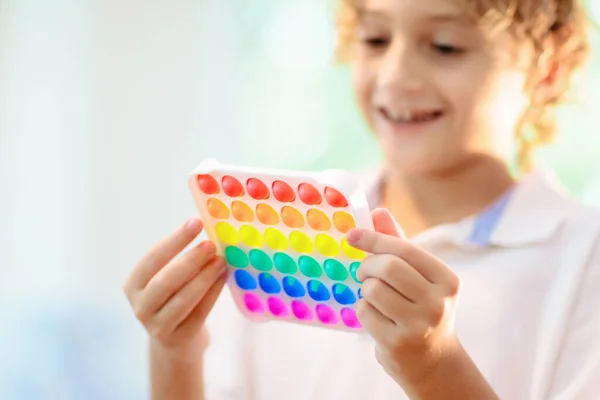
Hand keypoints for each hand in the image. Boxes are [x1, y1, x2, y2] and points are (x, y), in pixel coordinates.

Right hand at [123, 218, 226, 362]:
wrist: (175, 342)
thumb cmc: (174, 298)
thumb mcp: (169, 278)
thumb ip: (182, 260)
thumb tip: (208, 231)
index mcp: (134, 284)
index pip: (153, 258)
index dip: (175, 240)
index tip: (196, 222)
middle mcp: (140, 306)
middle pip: (165, 281)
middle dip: (190, 260)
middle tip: (211, 244)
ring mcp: (157, 326)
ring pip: (182, 299)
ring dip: (204, 277)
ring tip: (221, 261)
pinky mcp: (177, 339)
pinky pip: (198, 313)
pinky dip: (213, 293)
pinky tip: (223, 277)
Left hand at [346, 208, 460, 383]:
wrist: (434, 362)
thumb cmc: (422, 309)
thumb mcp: (420, 276)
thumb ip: (399, 243)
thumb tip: (378, 212)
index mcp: (447, 280)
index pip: (404, 249)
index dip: (374, 238)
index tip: (353, 235)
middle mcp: (438, 302)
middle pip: (387, 267)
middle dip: (367, 265)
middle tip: (364, 272)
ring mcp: (418, 325)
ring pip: (373, 289)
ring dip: (365, 289)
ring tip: (373, 295)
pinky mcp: (397, 343)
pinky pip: (365, 311)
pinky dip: (364, 309)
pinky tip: (377, 317)